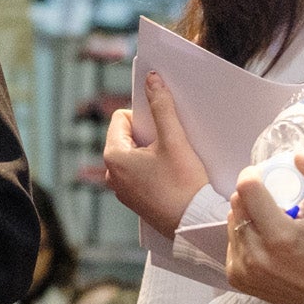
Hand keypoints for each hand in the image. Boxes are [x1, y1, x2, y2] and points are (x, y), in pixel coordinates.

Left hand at [102, 74, 209, 239]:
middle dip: (149, 133)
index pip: (121, 118)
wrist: (194, 224)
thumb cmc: (183, 184)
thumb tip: (151, 78)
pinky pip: (139, 172)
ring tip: (173, 159)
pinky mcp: (134, 200)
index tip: (164, 126)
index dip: (144, 116)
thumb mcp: (174, 140)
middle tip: (171, 142)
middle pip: (128, 136)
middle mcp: (110, 174)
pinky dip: (154, 167)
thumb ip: (162, 106)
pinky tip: (172, 173)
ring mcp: (121, 189)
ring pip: (135, 154)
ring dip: (153, 150)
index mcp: (113, 157)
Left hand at [226, 155, 303, 303]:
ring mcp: (242, 267)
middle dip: (251, 196)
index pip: (247, 190)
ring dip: (245, 215)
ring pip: (231, 221)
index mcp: (279, 235)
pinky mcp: (234, 276)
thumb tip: (299, 156)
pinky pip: (230, 241)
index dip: (253, 176)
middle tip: (269, 201)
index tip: (263, 177)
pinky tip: (260, 242)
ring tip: (266, 222)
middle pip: (237, 204)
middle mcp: (256, 253)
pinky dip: (242, 235)